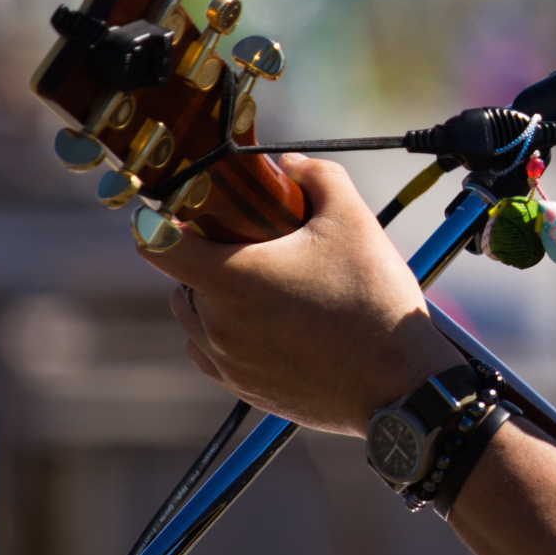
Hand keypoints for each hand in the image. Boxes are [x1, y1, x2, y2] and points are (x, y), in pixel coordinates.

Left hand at [138, 153, 464, 435]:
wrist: (399, 381)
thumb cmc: (373, 299)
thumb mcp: (353, 220)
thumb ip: (318, 176)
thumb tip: (290, 164)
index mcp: (230, 278)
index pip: (156, 243)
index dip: (162, 220)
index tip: (187, 213)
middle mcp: (217, 324)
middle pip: (183, 280)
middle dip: (211, 259)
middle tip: (256, 248)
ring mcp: (228, 362)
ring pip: (196, 319)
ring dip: (216, 299)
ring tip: (266, 288)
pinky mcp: (245, 390)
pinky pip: (214, 355)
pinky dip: (228, 335)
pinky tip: (269, 325)